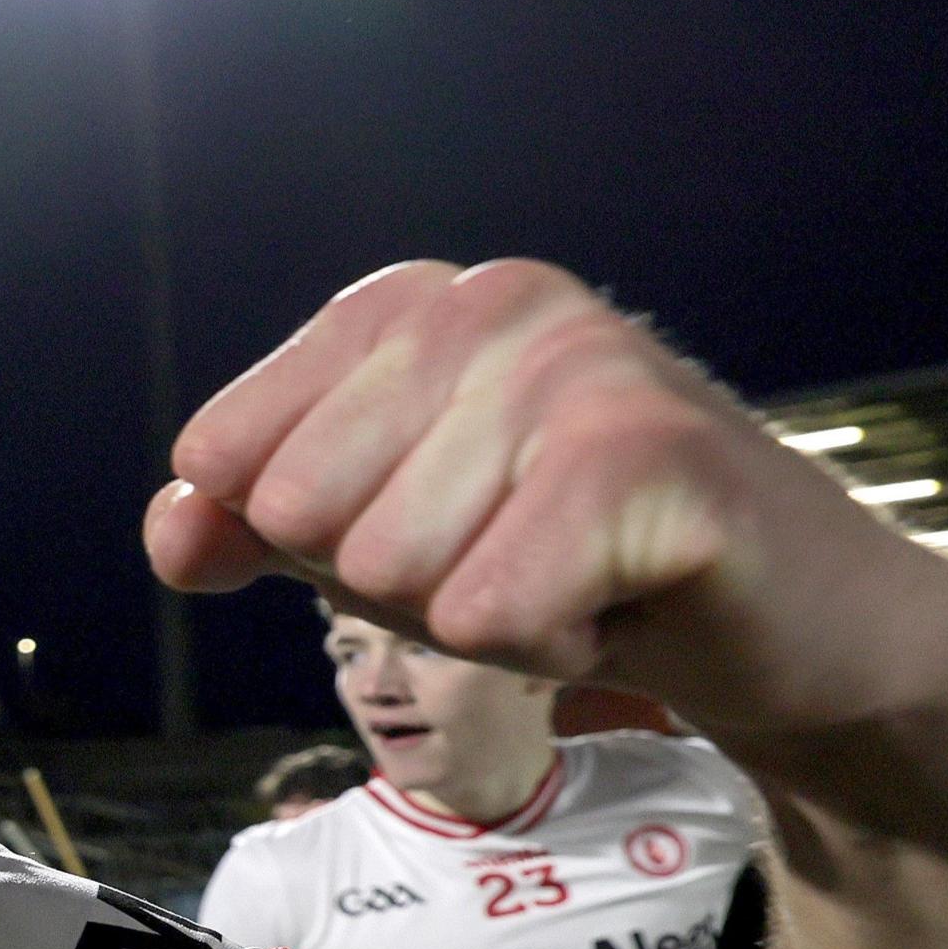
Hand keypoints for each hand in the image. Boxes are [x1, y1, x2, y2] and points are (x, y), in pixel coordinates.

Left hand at [150, 259, 947, 734]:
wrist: (775, 620)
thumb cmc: (564, 564)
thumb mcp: (373, 540)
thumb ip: (248, 526)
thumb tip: (172, 529)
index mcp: (402, 306)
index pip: (225, 464)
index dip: (314, 544)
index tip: (437, 529)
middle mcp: (488, 304)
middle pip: (304, 520)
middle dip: (399, 587)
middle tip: (517, 559)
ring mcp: (579, 363)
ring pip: (395, 572)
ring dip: (482, 617)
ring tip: (573, 574)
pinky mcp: (655, 456)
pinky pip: (488, 608)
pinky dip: (543, 643)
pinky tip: (616, 602)